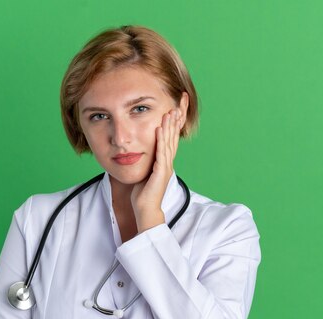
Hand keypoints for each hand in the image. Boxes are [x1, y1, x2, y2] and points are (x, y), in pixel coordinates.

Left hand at [130, 108, 183, 232]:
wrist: (146, 210)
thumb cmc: (143, 194)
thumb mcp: (145, 173)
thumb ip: (147, 161)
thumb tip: (142, 152)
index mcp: (164, 161)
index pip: (171, 138)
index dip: (175, 123)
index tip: (176, 107)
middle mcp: (168, 162)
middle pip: (174, 136)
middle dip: (177, 119)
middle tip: (180, 103)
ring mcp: (165, 167)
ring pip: (169, 142)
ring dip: (169, 126)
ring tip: (170, 111)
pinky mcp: (160, 172)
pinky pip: (161, 153)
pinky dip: (161, 140)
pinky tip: (160, 129)